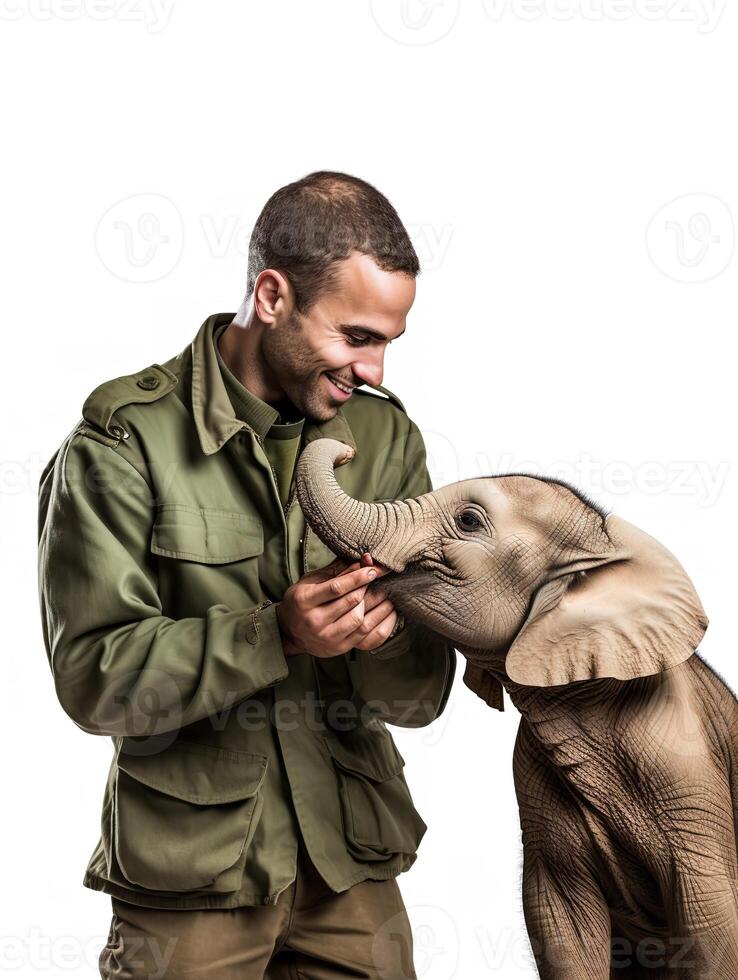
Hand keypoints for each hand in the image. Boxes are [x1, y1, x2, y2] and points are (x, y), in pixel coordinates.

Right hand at [275, 552, 398, 657]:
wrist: (290, 632)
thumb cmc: (302, 601)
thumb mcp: (312, 581)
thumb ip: (337, 571)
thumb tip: (364, 559)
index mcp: (304, 601)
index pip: (336, 588)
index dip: (357, 578)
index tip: (372, 570)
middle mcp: (314, 621)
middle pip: (351, 603)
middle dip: (369, 588)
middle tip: (382, 579)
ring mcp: (327, 637)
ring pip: (360, 620)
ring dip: (376, 605)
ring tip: (384, 593)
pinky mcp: (339, 648)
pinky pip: (367, 636)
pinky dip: (379, 621)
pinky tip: (386, 610)